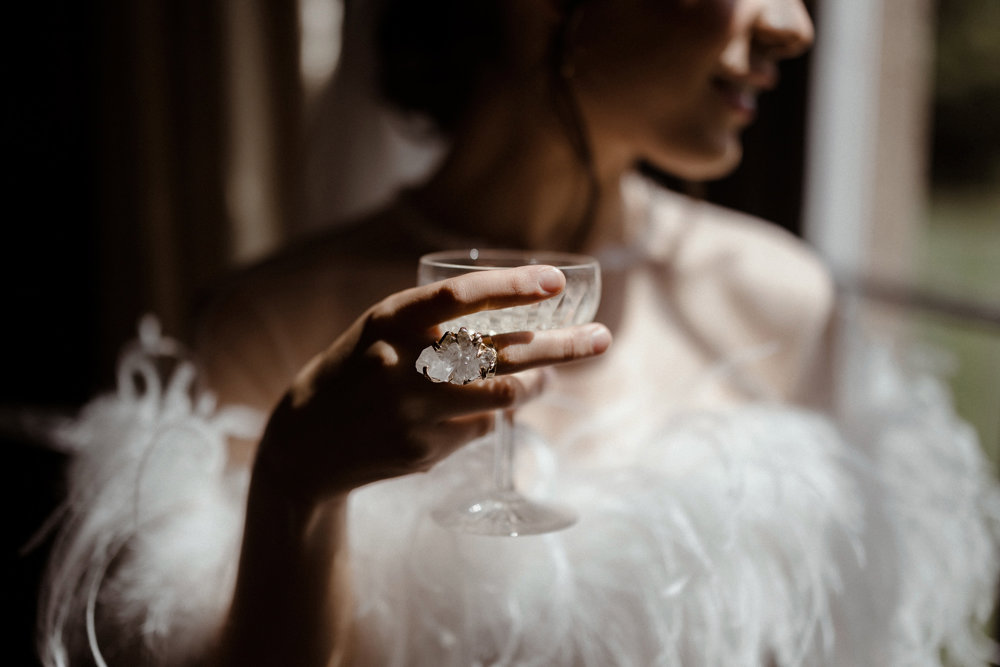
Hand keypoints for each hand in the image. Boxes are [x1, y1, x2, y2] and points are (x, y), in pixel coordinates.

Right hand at [253, 265, 611, 507]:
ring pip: (503, 397)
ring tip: (552, 375)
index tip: (556, 282)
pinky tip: (483, 413)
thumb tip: (516, 321)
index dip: (513, 286)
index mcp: (389, 321)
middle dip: (561, 345)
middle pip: (500, 351)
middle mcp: (403, 363)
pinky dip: (490, 418)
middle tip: (602, 339)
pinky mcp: (422, 451)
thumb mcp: (379, 331)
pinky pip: (479, 429)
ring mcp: (413, 412)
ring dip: (537, 383)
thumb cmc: (352, 373)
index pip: (461, 296)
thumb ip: (434, 323)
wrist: (304, 444)